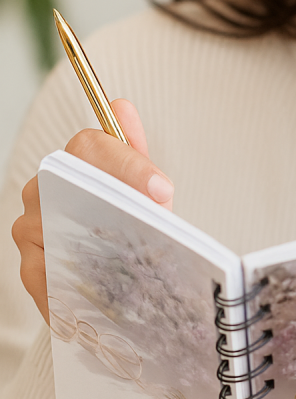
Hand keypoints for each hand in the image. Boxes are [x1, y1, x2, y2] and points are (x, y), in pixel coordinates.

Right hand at [11, 98, 173, 323]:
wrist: (123, 278)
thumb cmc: (132, 227)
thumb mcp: (145, 193)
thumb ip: (135, 153)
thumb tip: (121, 107)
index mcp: (76, 163)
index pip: (90, 143)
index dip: (128, 162)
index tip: (162, 188)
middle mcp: (47, 186)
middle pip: (69, 178)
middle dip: (117, 196)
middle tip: (155, 218)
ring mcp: (32, 224)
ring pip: (56, 223)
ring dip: (99, 241)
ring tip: (134, 259)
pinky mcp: (30, 266)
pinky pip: (46, 272)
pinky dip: (78, 281)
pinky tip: (105, 291)